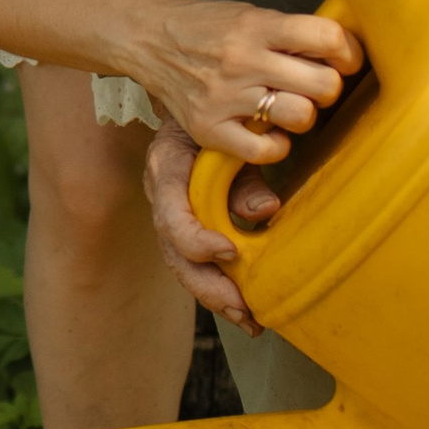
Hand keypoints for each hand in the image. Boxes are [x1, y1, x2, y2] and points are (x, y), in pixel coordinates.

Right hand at [130, 0, 357, 160]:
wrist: (149, 39)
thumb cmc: (208, 27)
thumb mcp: (251, 15)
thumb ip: (291, 33)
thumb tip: (340, 54)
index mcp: (258, 26)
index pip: (327, 38)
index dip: (348, 52)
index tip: (345, 60)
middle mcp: (243, 60)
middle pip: (323, 85)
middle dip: (329, 88)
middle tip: (316, 87)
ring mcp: (225, 97)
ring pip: (301, 117)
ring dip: (304, 115)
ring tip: (290, 107)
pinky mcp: (208, 128)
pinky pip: (265, 151)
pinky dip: (277, 146)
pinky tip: (269, 133)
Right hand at [143, 123, 291, 333]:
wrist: (202, 107)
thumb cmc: (219, 121)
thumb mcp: (232, 137)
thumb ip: (245, 176)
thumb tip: (266, 212)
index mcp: (165, 169)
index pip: (170, 215)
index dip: (196, 240)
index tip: (230, 251)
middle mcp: (162, 199)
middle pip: (175, 255)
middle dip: (208, 287)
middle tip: (243, 308)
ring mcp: (172, 219)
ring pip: (185, 268)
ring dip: (217, 298)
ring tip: (250, 321)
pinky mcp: (187, 231)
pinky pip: (199, 266)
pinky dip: (222, 291)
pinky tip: (248, 312)